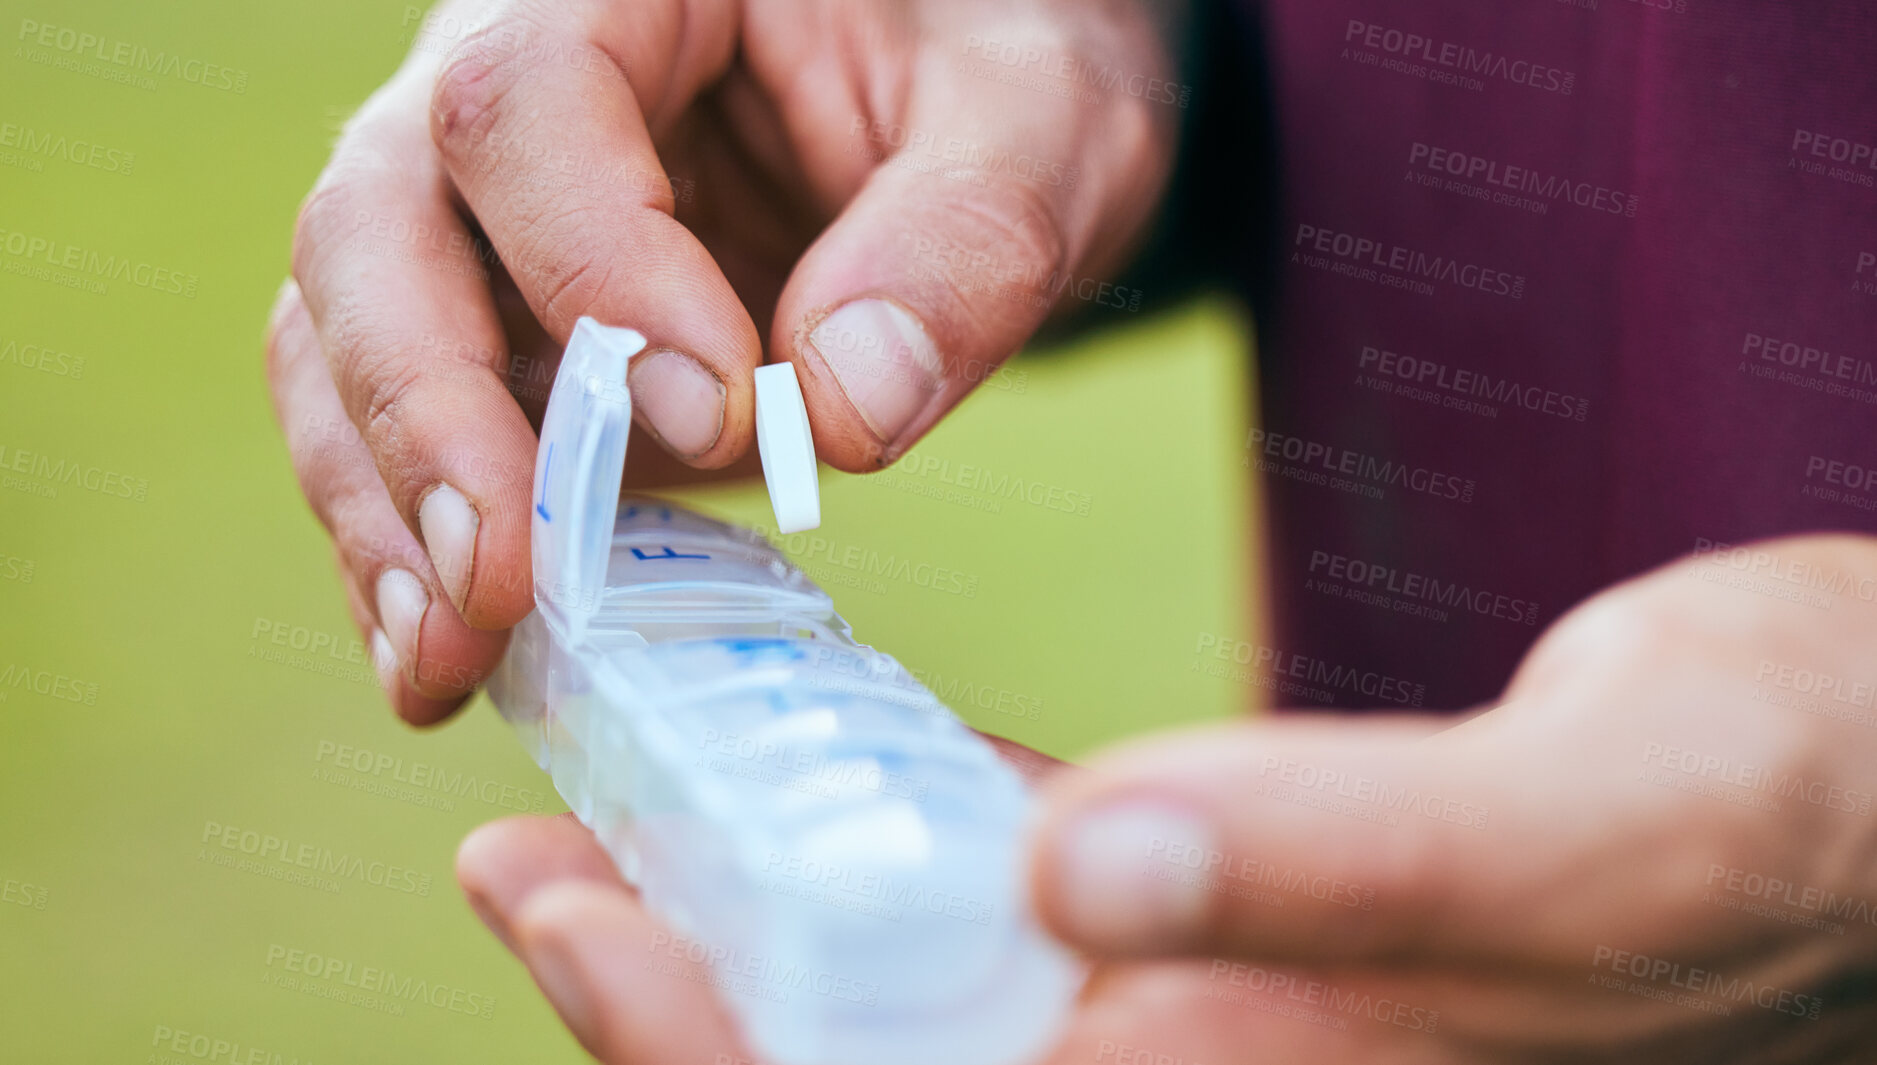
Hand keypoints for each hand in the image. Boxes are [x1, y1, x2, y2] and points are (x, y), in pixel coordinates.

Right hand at [264, 0, 1181, 723]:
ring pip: (344, 337)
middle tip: (502, 578)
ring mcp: (479, 221)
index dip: (591, 263)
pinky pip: (393, 427)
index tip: (712, 409)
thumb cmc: (995, 85)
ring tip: (448, 663)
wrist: (968, 122)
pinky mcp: (497, 337)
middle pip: (376, 223)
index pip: (527, 100)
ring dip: (387, 509)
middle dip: (428, 415)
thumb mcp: (1037, 126)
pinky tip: (449, 657)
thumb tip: (844, 408)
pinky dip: (412, 544)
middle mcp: (507, 89)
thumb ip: (965, 242)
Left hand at [460, 537, 1876, 1063]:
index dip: (714, 1054)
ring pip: (924, 1025)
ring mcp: (1216, 1041)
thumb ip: (1364, 866)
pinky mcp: (1235, 960)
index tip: (569, 913)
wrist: (1854, 796)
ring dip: (761, 938)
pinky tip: (819, 780)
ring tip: (615, 829)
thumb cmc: (1778, 806)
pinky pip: (1020, 937)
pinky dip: (899, 868)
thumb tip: (1086, 868)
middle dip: (686, 1007)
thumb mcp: (1605, 823)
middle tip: (536, 865)